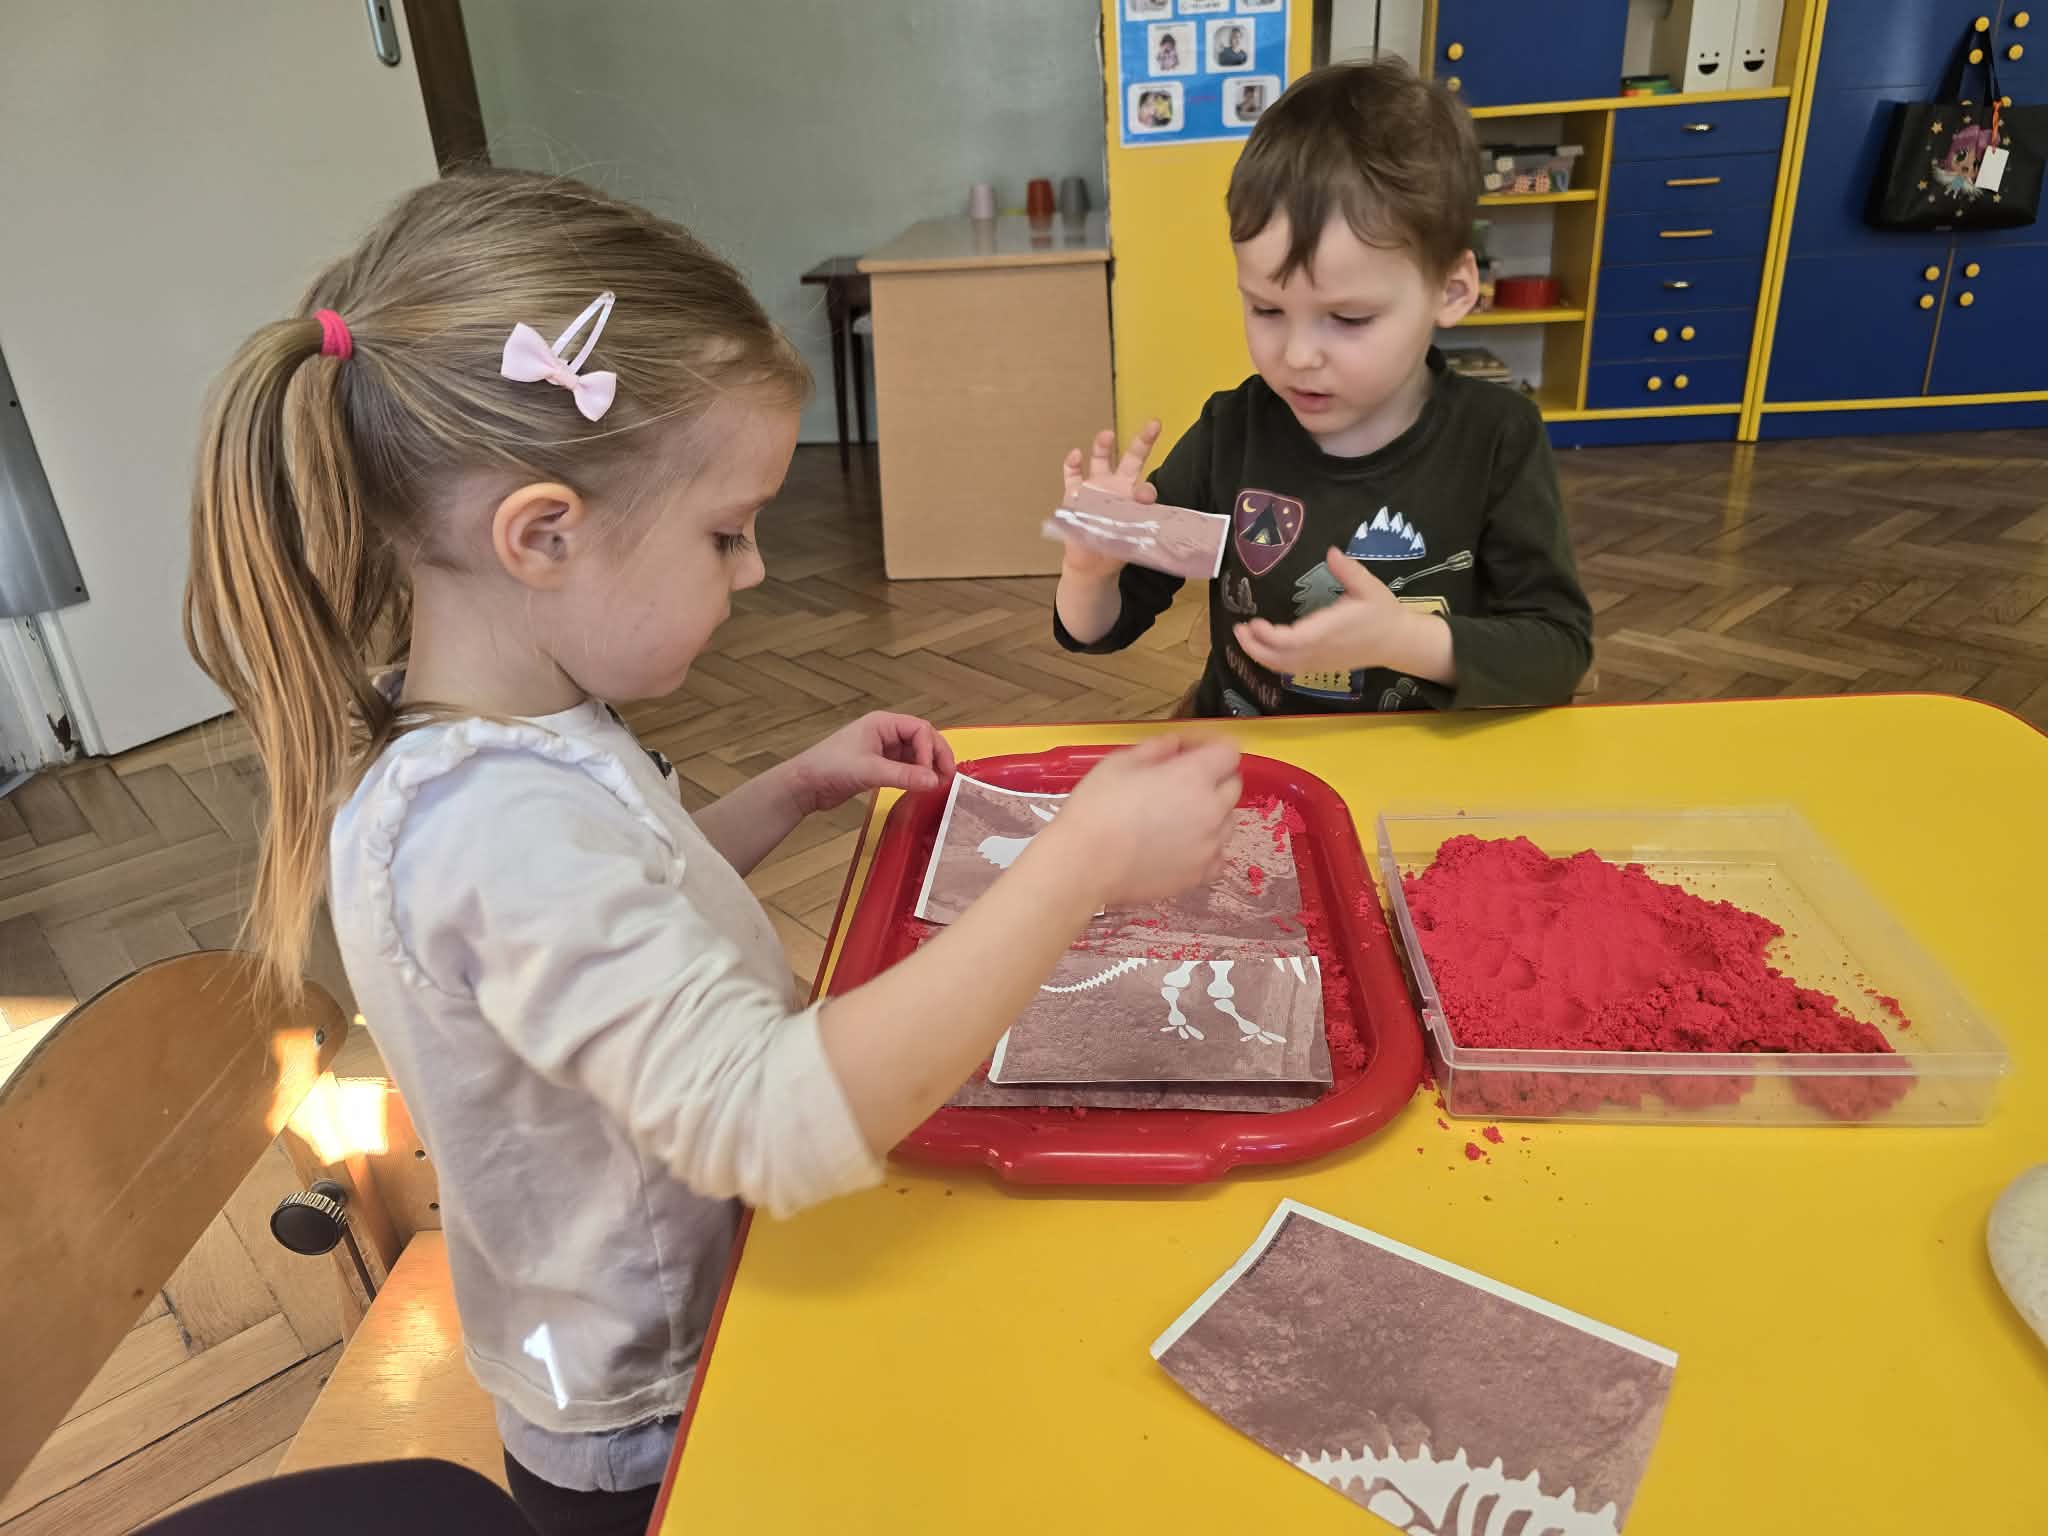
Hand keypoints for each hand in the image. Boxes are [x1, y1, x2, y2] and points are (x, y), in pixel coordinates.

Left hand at [785, 712, 955, 813]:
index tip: (931, 774)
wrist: (805, 785)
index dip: (930, 749)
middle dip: (936, 756)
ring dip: (927, 767)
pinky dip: (915, 776)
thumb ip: (903, 776)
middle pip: (922, 739)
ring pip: (915, 754)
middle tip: (947, 778)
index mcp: (883, 723)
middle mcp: (885, 732)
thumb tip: (935, 782)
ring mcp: (882, 749)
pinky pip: (905, 766)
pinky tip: (920, 787)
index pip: (920, 729)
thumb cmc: (831, 768)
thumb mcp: (870, 771)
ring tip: (937, 785)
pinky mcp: (879, 765)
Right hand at [1039, 734, 1241, 907]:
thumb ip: (1156, 749)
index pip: (1229, 752)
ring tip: (1179, 817)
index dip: (1211, 747)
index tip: (1190, 750)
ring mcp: (1209, 846)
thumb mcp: (1118, 763)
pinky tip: (1182, 846)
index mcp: (1193, 777)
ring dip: (1212, 813)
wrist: (1084, 865)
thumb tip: (1176, 745)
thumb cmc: (1096, 809)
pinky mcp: (1199, 875)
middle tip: (1182, 782)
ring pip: (1228, 821)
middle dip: (1215, 777)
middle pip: (1233, 785)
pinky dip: (1207, 848)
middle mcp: (1211, 810)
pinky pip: (1218, 856)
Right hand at [1057, 421, 1161, 581]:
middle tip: (1154, 424)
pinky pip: (1072, 476)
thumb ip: (1138, 516)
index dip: (1147, 490)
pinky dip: (1073, 465)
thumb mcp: (1130, 537)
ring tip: (1107, 435)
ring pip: (1100, 460)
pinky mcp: (1074, 494)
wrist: (1090, 564)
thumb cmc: (1114, 548)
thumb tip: (1145, 497)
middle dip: (1143, 441)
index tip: (1146, 496)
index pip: (1145, 486)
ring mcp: (1094, 488)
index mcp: (1133, 497)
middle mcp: (1116, 486)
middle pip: (1131, 459)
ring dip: (1102, 446)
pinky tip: (1076, 455)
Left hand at [1233, 548, 1409, 676]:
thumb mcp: (1369, 586)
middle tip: (1238, 628)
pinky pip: (1290, 668)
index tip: (1254, 621)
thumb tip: (1332, 551)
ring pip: (1282, 666)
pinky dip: (1271, 661)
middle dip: (1255, 647)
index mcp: (1330, 630)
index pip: (1293, 640)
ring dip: (1259, 654)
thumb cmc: (1382, 612)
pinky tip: (1262, 647)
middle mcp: (1320, 650)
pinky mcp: (1320, 666)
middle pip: (1280, 658)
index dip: (1269, 636)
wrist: (1396, 641)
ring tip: (1244, 636)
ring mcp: (1319, 662)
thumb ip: (1349, 570)